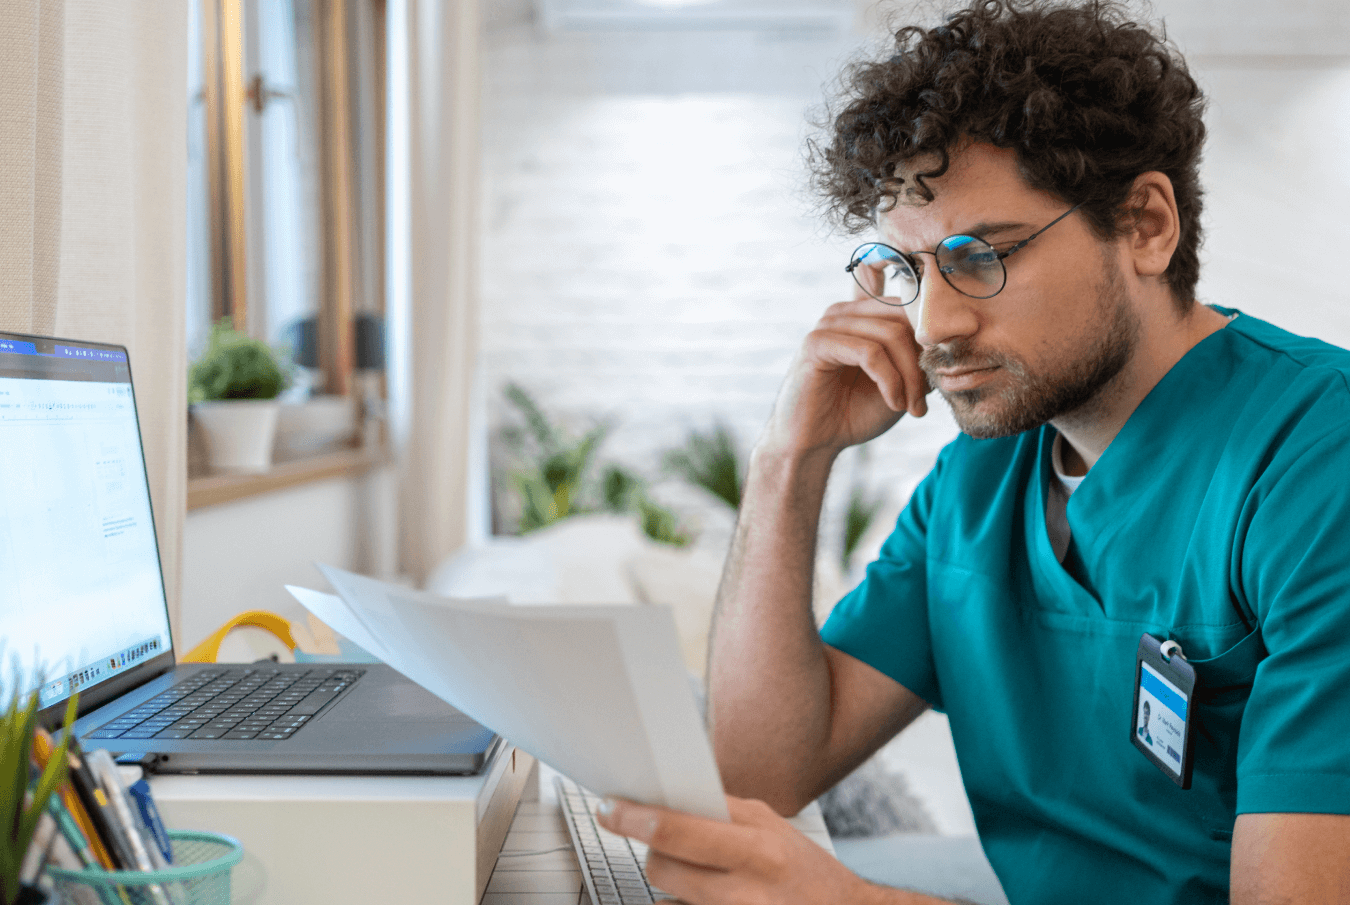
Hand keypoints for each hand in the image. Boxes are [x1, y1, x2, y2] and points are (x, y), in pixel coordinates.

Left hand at [596, 794, 873, 904]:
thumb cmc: (803, 869)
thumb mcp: (771, 826)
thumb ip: (722, 811)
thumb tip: (665, 795)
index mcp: (759, 848)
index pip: (679, 830)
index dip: (635, 818)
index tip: (609, 809)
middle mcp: (748, 889)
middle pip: (662, 868)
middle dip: (653, 852)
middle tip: (660, 843)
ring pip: (666, 898)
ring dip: (670, 883)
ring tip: (699, 875)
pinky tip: (704, 897)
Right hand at [761, 293, 929, 458]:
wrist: (814, 443)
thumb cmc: (854, 413)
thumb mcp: (899, 383)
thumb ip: (918, 359)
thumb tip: (950, 345)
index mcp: (864, 315)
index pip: (910, 307)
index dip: (932, 341)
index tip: (939, 378)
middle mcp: (846, 312)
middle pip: (904, 318)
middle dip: (922, 362)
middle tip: (923, 401)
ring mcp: (829, 324)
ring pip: (891, 335)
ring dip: (908, 376)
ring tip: (910, 407)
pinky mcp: (817, 343)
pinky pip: (869, 352)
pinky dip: (889, 380)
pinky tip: (893, 403)